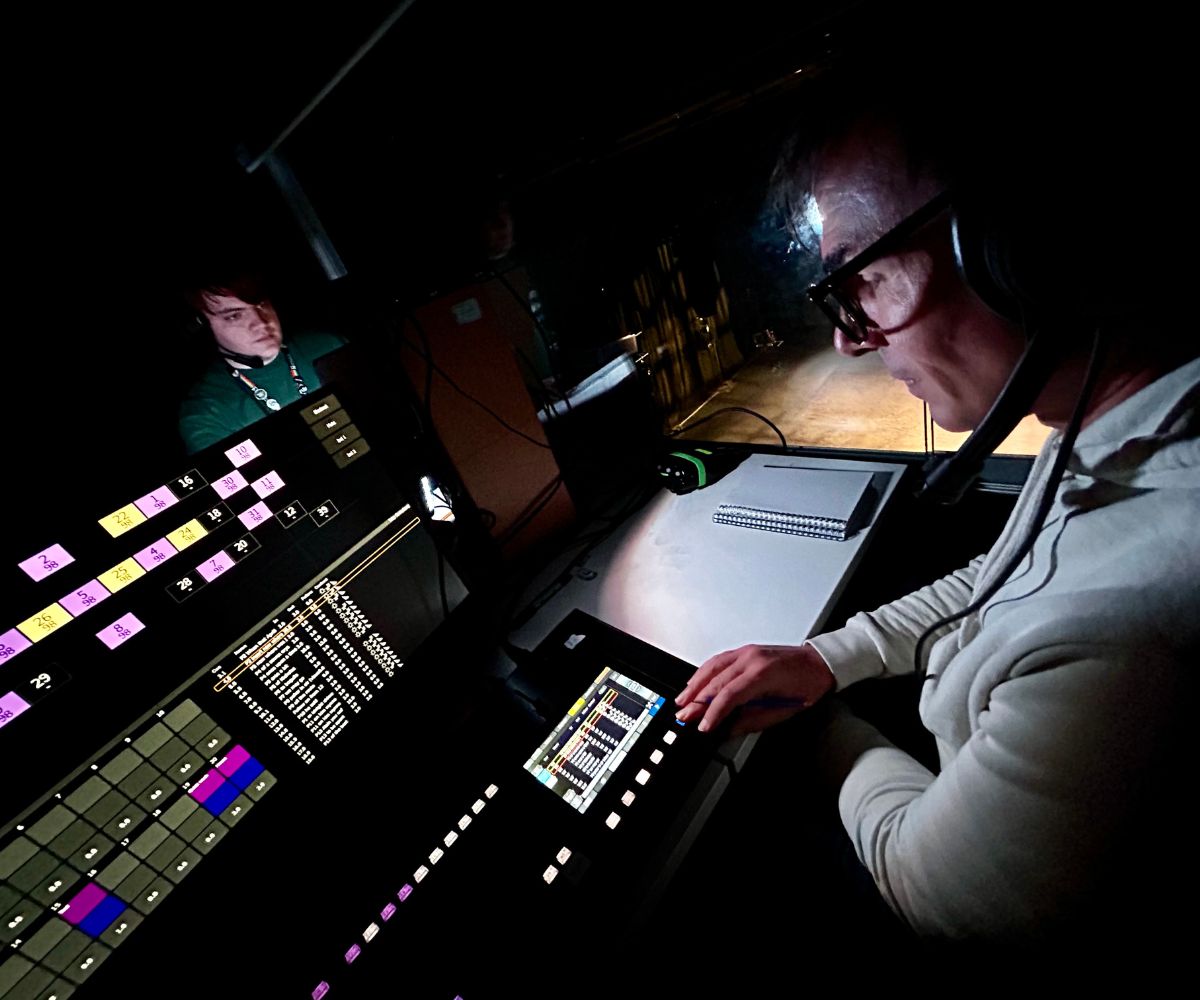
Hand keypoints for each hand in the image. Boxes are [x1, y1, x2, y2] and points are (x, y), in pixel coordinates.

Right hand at [674, 643, 834, 734]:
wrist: (820, 663)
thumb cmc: (808, 685)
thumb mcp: (784, 711)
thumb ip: (753, 720)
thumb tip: (729, 729)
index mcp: (763, 674)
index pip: (729, 695)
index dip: (713, 713)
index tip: (703, 726)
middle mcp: (751, 659)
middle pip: (716, 681)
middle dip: (697, 700)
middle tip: (684, 715)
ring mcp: (747, 652)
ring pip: (712, 667)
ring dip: (695, 684)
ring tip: (682, 700)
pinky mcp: (745, 650)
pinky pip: (719, 660)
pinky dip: (704, 672)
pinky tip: (696, 681)